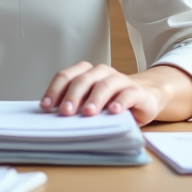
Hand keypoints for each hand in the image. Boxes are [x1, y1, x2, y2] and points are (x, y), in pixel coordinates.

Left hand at [40, 62, 169, 125]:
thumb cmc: (111, 101)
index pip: (66, 77)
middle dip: (72, 95)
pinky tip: (113, 111)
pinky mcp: (137, 91)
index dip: (54, 90)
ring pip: (105, 84)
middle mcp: (102, 73)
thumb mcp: (90, 102)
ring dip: (95, 98)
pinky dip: (120, 101)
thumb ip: (76, 106)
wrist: (145, 97)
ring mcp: (120, 80)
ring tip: (88, 112)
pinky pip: (128, 94)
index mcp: (86, 73)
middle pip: (83, 79)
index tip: (46, 106)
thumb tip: (52, 118)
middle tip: (65, 112)